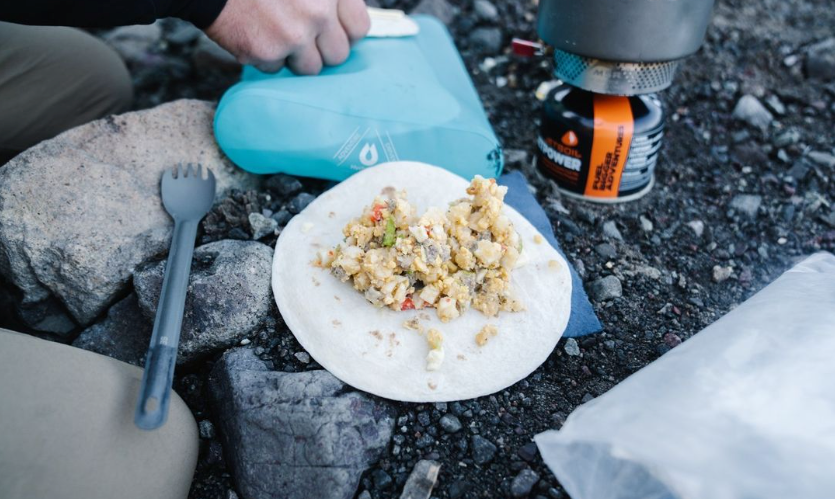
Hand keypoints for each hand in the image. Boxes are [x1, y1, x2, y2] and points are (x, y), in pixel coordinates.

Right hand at [205, 0, 369, 74]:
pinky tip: (254, 31)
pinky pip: (276, 69)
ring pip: (310, 69)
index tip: (330, 31)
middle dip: (319, 49)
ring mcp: (294, 34)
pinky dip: (265, 56)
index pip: (359, 28)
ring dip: (294, 57)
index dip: (343, 33)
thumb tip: (345, 27)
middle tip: (299, 33)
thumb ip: (330, 0)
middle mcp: (318, 12)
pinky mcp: (267, 52)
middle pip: (337, 55)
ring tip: (275, 31)